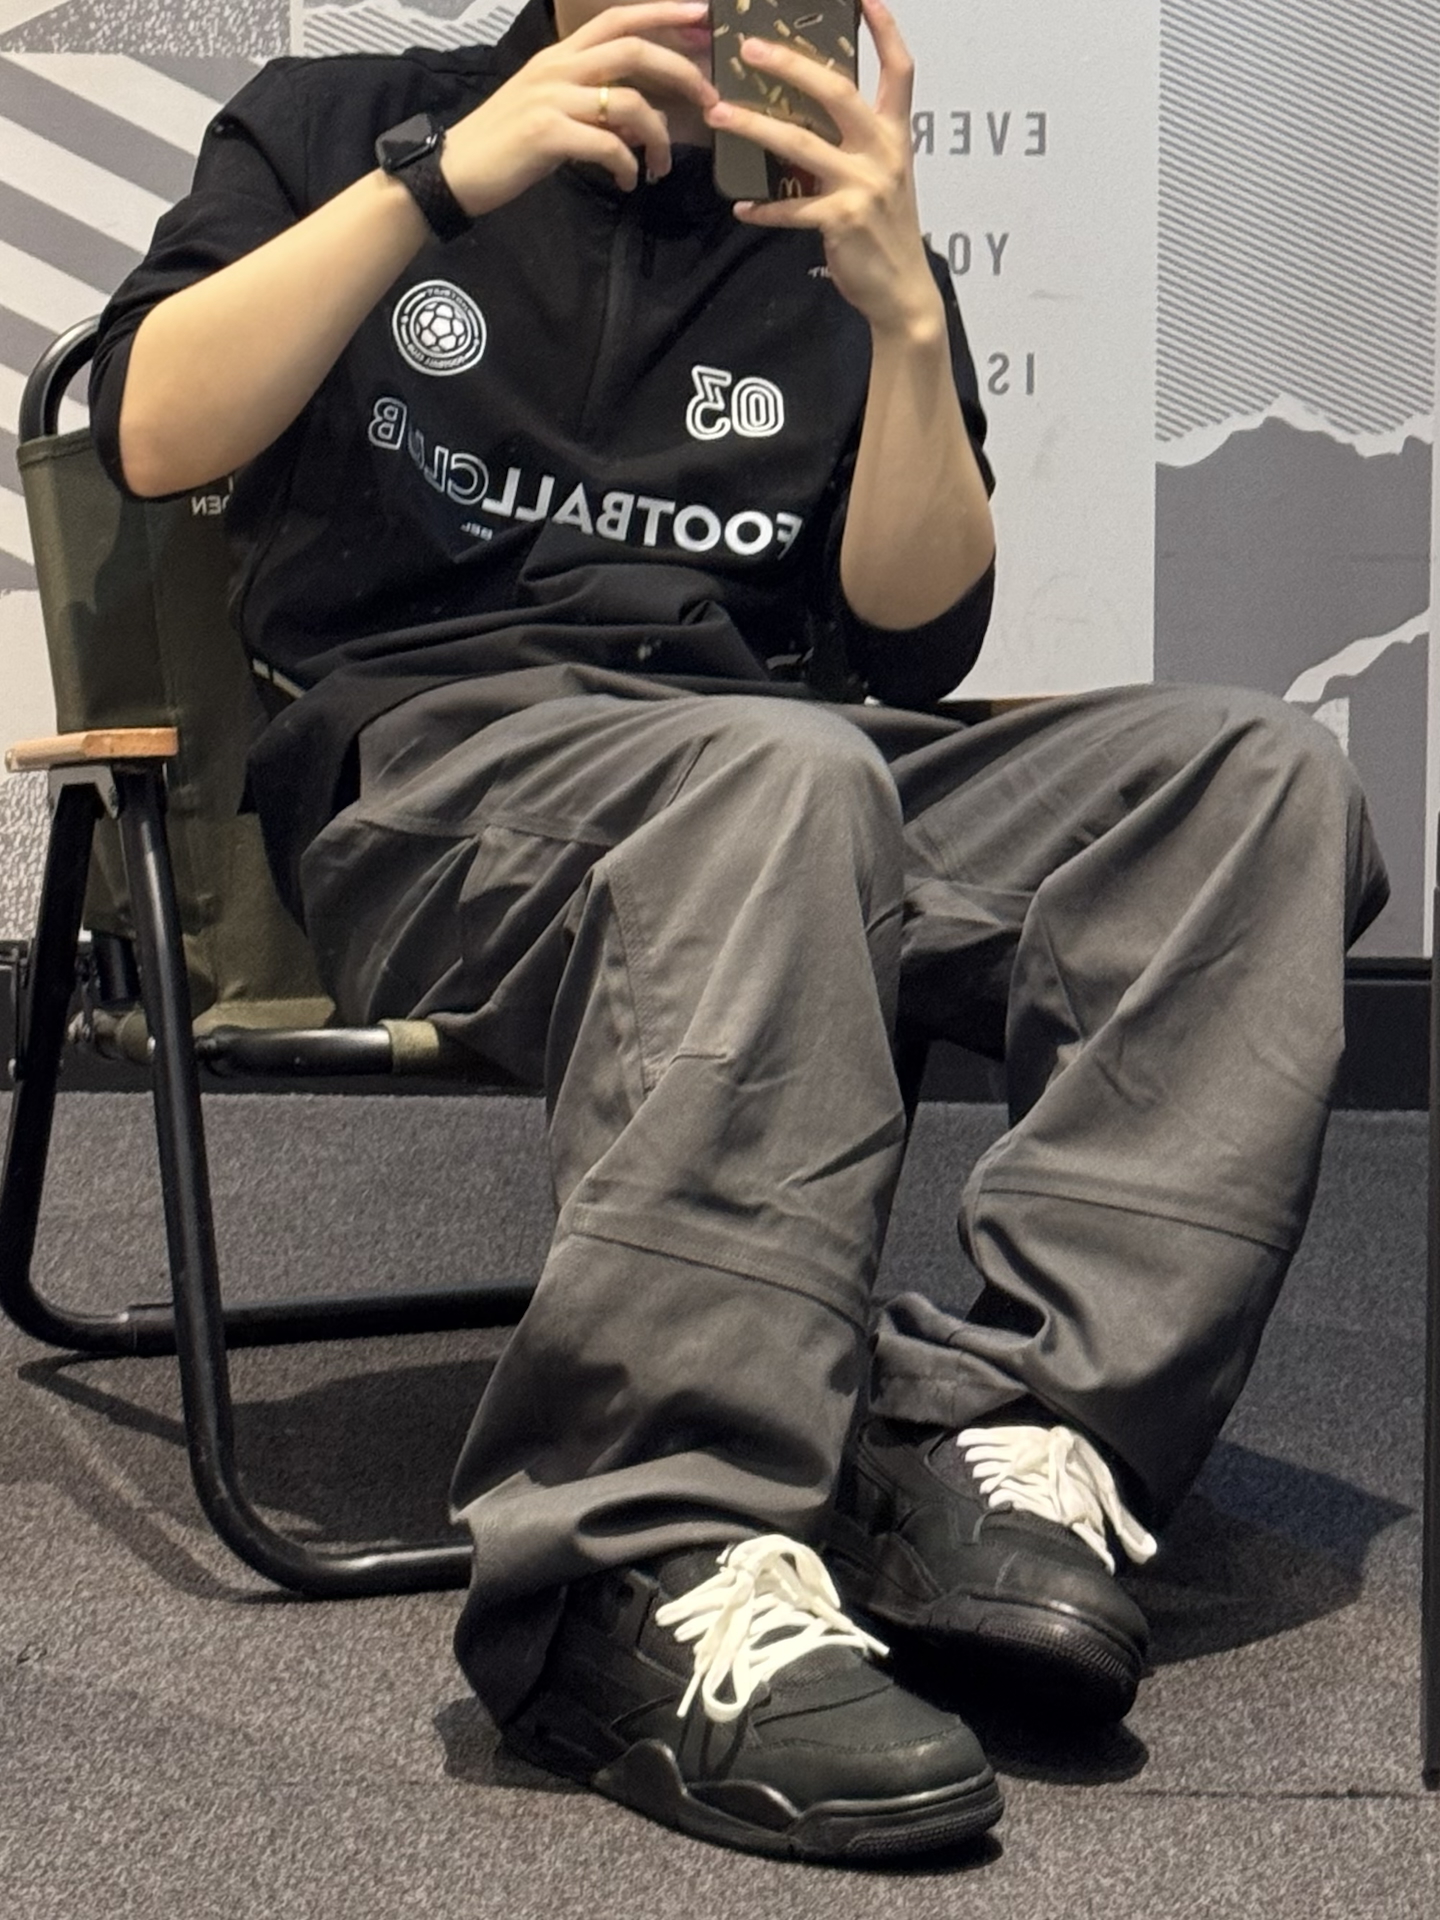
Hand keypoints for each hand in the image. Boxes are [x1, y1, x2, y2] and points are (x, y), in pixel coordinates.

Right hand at [441, 2, 719, 210]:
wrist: (456, 171)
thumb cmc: (506, 144)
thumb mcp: (552, 112)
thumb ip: (595, 107)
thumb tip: (640, 121)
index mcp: (560, 56)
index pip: (617, 19)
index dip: (662, 12)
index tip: (701, 15)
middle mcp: (558, 68)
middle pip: (633, 51)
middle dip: (680, 71)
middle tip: (709, 99)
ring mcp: (552, 99)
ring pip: (628, 103)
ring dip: (659, 137)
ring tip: (661, 166)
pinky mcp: (547, 135)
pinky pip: (608, 146)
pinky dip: (627, 166)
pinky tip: (627, 182)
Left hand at [704, 0, 941, 338]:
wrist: (902, 292)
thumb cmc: (885, 232)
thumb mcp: (882, 179)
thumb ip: (854, 146)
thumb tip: (803, 119)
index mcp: (895, 136)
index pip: (899, 70)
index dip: (885, 29)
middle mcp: (882, 152)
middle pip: (837, 91)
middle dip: (791, 65)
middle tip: (750, 48)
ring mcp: (863, 186)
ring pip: (800, 144)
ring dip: (754, 128)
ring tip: (719, 115)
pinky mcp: (841, 220)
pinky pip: (791, 208)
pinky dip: (764, 208)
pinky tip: (742, 207)